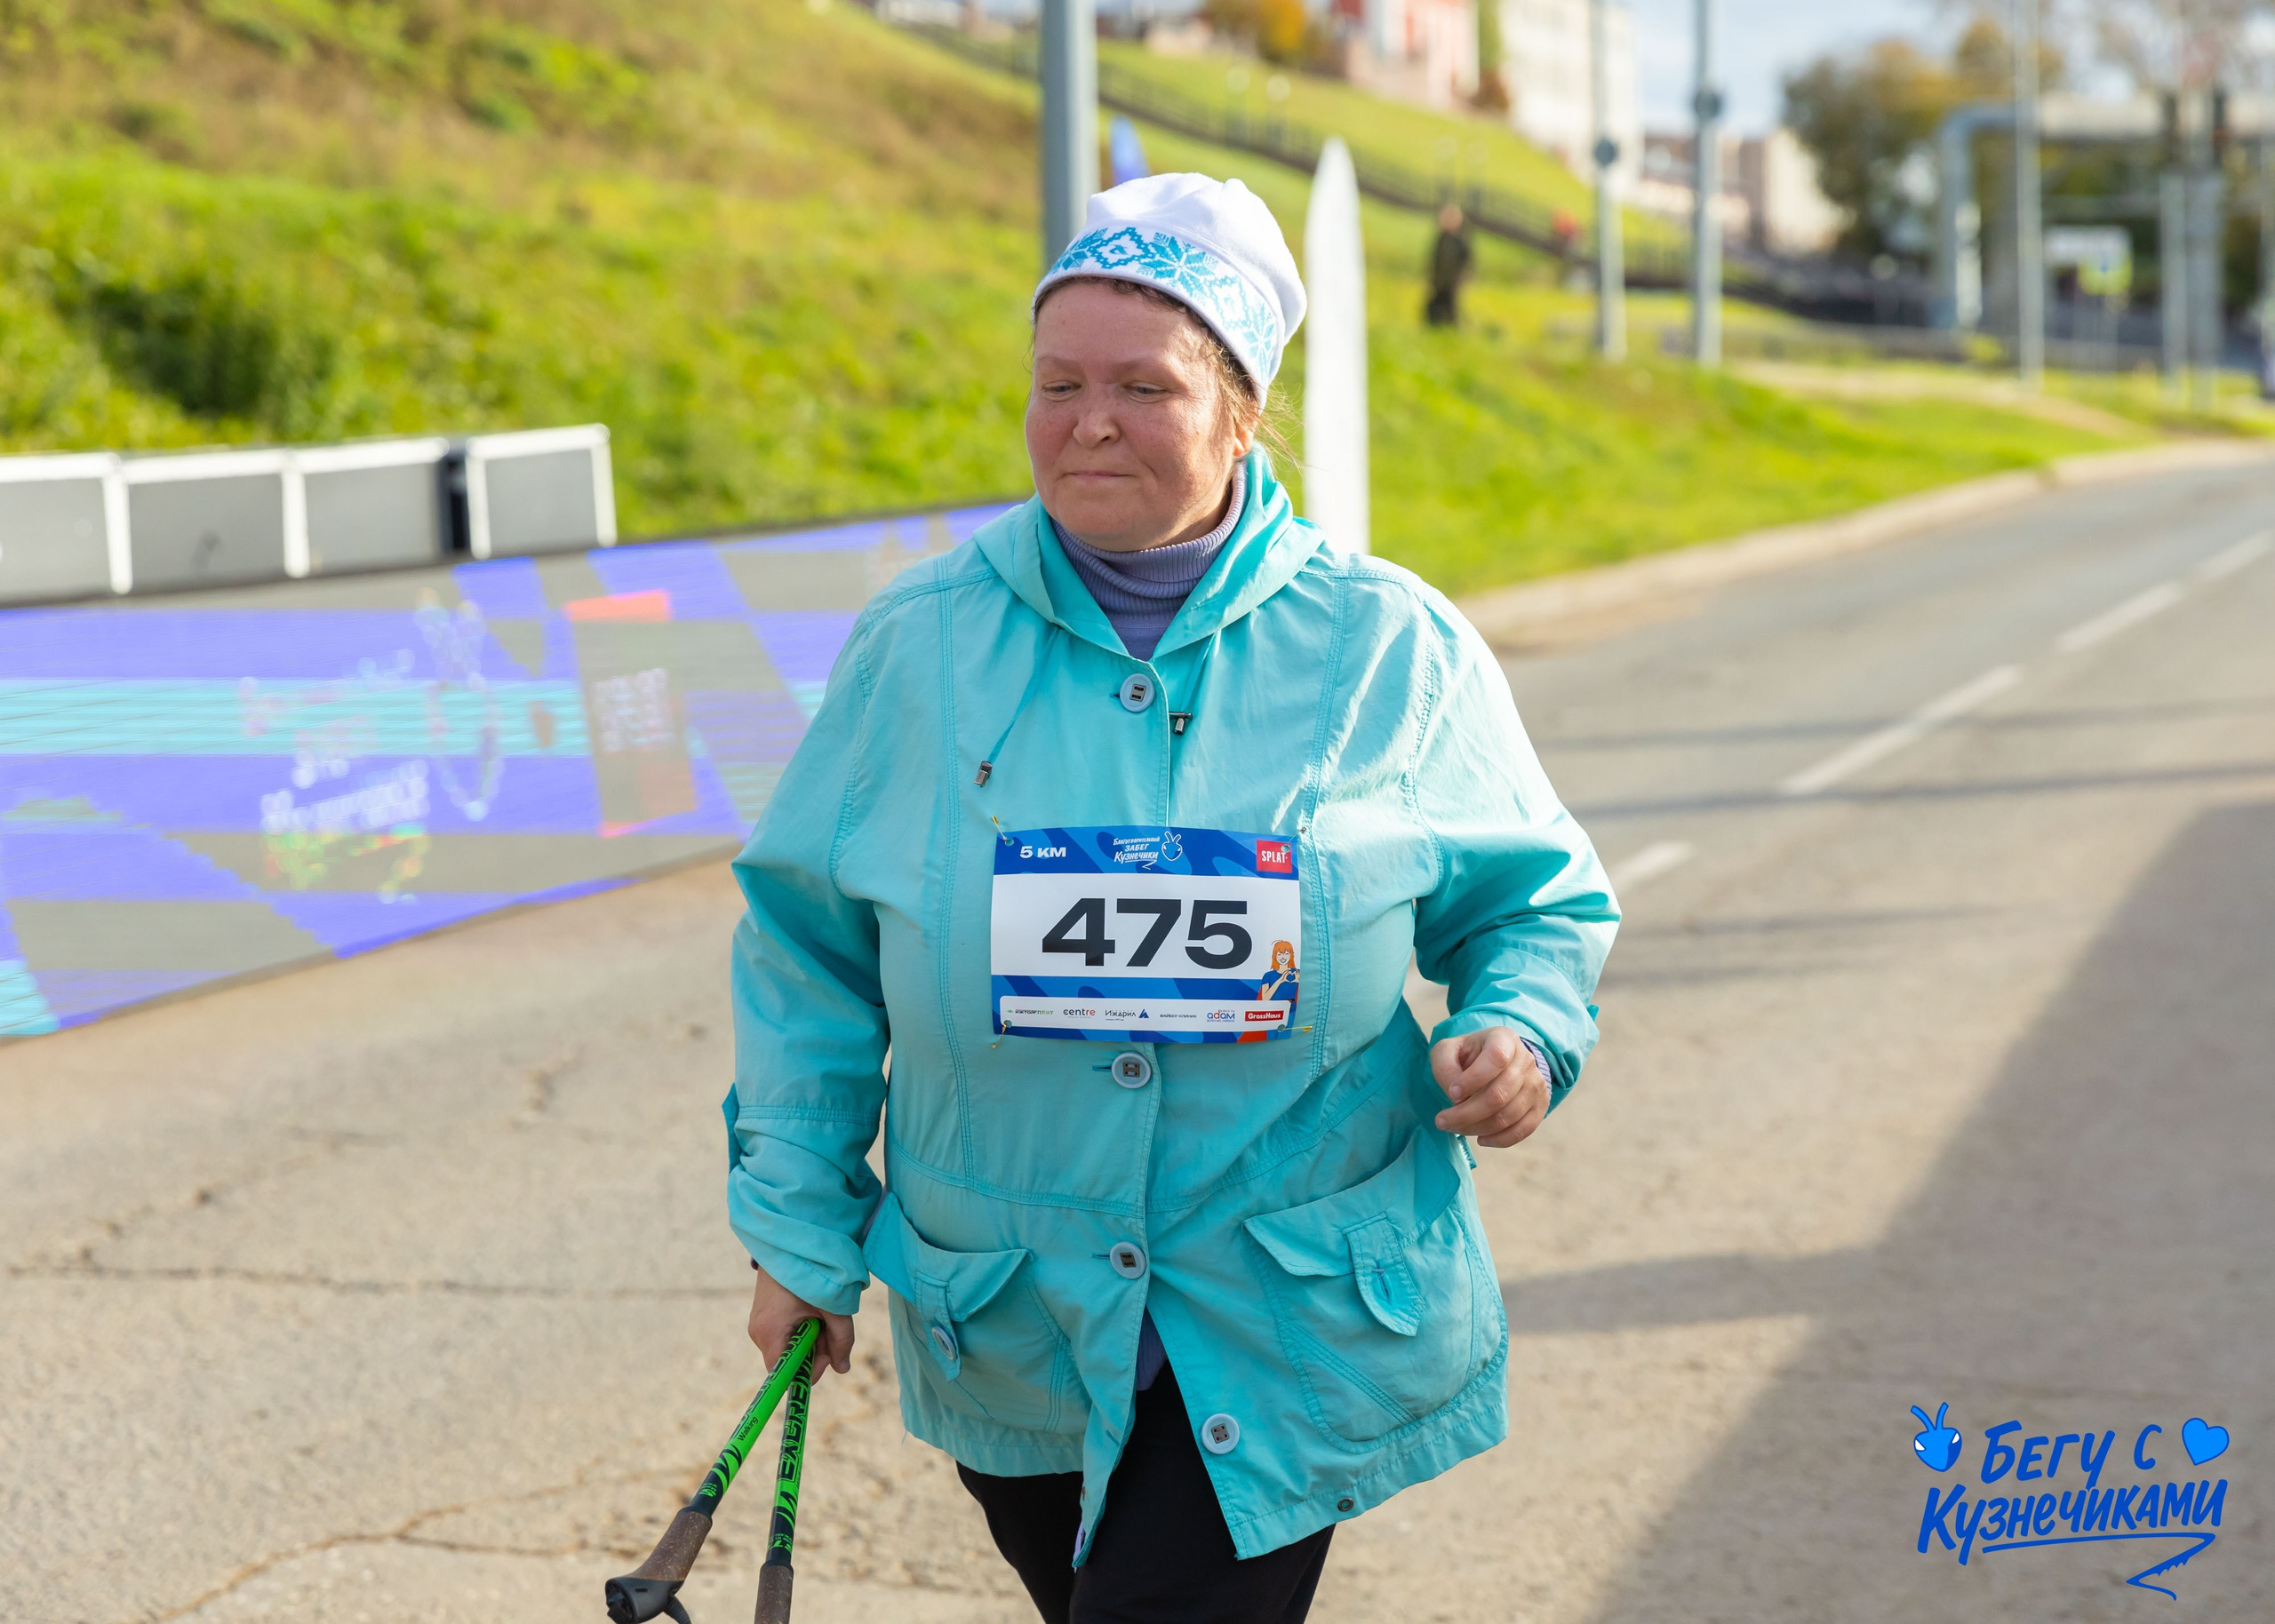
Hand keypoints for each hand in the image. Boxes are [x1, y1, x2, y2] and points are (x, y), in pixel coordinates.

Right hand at [747, 1263, 854, 1381]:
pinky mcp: (763, 1315)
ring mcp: (758, 1323)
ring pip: (788, 1347)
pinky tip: (812, 1309)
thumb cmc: (812, 1272)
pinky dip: (801, 1328)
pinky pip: (783, 1334)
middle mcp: (758, 1332)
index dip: (808, 1371)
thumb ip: (841, 1340)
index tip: (827, 1354)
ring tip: (822, 1312)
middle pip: (788, 1360)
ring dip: (810, 1338)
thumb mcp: (833, 1307)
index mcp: (770, 1332)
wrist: (790, 1241)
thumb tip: (843, 1368)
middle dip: (814, 1350)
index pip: (784, 1373)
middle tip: (831, 1326)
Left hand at [1430, 1026, 1549, 1148]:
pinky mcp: (1540, 1105)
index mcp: (1504, 1039)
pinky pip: (1523, 1130)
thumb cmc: (1467, 1056)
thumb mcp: (1448, 1051)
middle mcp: (1526, 1060)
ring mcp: (1536, 1084)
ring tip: (1455, 1127)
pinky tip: (1481, 1139)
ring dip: (1476, 1128)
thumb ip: (1445, 1067)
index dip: (1473, 1079)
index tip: (1451, 1093)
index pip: (1496, 1058)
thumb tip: (1456, 1095)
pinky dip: (1499, 1140)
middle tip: (1442, 1121)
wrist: (1495, 1061)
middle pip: (1499, 1095)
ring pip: (1508, 1116)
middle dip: (1466, 1114)